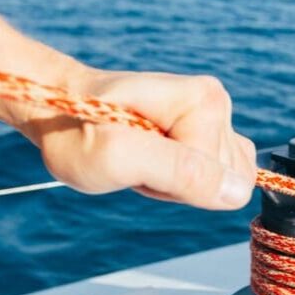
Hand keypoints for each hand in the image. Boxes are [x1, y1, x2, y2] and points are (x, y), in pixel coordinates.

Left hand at [10, 66, 256, 209]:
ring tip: (140, 159)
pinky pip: (212, 175)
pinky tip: (150, 160)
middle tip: (135, 162)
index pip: (221, 177)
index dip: (176, 184)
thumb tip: (237, 192)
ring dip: (177, 182)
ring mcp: (213, 116)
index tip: (136, 161)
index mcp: (205, 103)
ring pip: (221, 179)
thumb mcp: (120, 159)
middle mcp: (216, 103)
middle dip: (178, 182)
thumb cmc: (79, 134)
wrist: (57, 109)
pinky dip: (180, 179)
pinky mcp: (206, 130)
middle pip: (227, 177)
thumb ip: (181, 173)